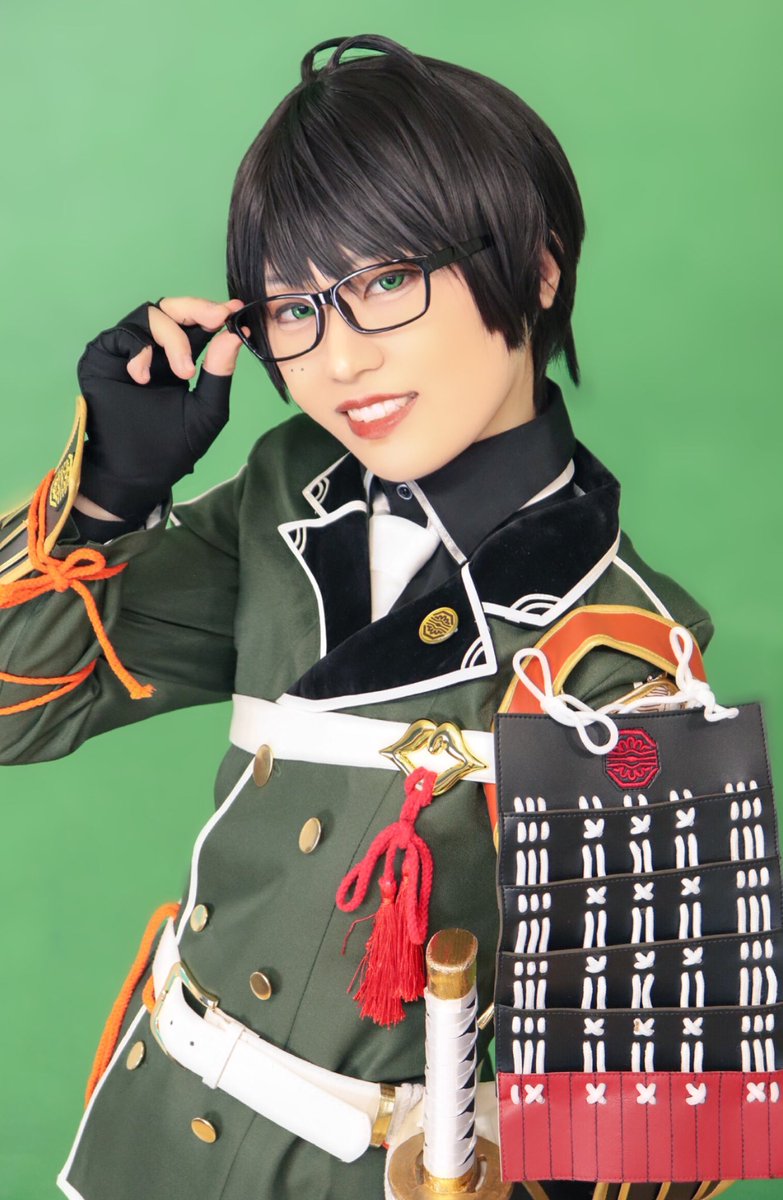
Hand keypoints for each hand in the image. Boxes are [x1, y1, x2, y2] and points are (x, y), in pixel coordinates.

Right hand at [76, 297, 245, 522]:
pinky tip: (143, 376)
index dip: (215, 313)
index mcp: (179, 358)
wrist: (136, 473)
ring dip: (173, 337)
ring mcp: (127, 350)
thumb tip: (234, 337)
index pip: (196, 324)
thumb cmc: (172, 447)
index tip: (236, 310)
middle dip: (197, 309)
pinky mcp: (102, 356)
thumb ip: (219, 374)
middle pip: (172, 307)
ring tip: (182, 372)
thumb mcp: (207, 411)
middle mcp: (154, 349)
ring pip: (151, 315)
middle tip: (216, 319)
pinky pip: (122, 333)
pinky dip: (139, 349)